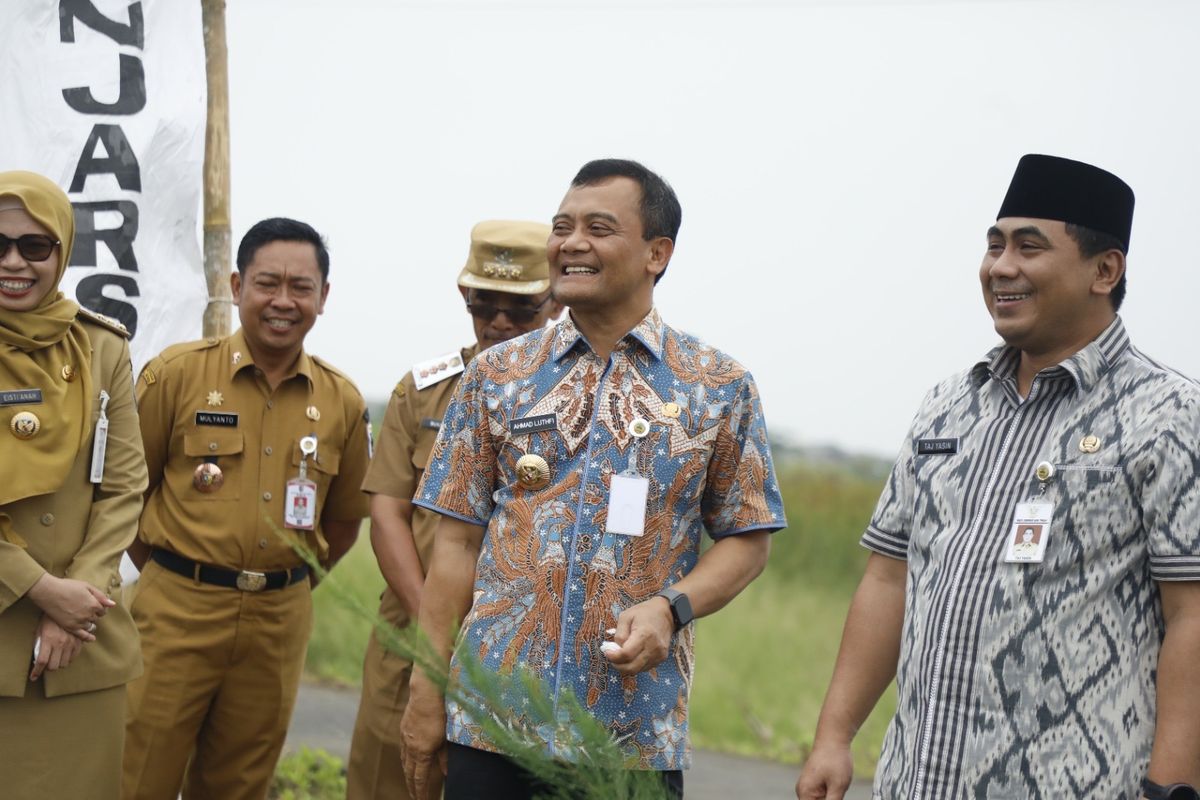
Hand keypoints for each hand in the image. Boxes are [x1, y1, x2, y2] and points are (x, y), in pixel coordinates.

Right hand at [25, 574, 111, 641]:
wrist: (50, 592)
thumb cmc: (68, 586)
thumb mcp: (87, 587)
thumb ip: (101, 596)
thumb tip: (113, 604)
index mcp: (94, 604)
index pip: (103, 611)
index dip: (99, 608)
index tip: (94, 606)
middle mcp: (88, 615)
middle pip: (96, 618)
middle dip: (93, 615)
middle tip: (85, 611)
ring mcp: (79, 622)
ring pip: (90, 626)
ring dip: (89, 623)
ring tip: (83, 619)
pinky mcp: (70, 627)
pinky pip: (82, 635)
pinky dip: (87, 637)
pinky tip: (91, 638)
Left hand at [30, 615, 84, 680]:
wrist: (66, 607)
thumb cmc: (49, 620)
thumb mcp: (40, 631)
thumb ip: (39, 645)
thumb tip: (38, 658)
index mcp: (49, 640)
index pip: (42, 662)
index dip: (36, 672)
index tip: (33, 677)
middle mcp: (61, 643)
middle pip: (54, 666)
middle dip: (48, 667)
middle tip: (46, 663)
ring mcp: (71, 643)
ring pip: (64, 663)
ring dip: (59, 663)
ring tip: (56, 658)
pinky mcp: (79, 641)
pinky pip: (74, 657)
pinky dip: (69, 658)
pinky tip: (65, 654)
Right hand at [400, 674, 447, 799]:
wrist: (426, 692)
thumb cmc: (441, 713)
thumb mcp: (447, 737)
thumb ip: (445, 757)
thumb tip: (445, 774)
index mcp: (422, 751)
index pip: (419, 778)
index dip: (420, 792)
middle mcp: (411, 747)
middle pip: (409, 773)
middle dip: (412, 787)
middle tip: (415, 798)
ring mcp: (405, 738)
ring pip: (404, 762)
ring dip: (407, 775)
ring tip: (410, 784)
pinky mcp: (404, 729)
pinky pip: (403, 750)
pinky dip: (405, 760)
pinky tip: (407, 761)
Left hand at [602, 596, 673, 674]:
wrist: (667, 613)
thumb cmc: (644, 612)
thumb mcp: (626, 616)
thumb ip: (619, 634)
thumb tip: (615, 650)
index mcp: (644, 634)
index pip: (627, 654)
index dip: (614, 657)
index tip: (607, 652)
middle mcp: (653, 647)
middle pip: (632, 668)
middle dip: (618, 665)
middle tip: (612, 656)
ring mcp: (659, 654)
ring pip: (637, 670)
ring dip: (626, 666)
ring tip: (622, 654)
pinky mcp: (662, 658)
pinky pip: (644, 668)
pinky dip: (635, 664)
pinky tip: (633, 654)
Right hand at [796, 741, 853, 798]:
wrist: (833, 738)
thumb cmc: (835, 760)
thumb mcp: (838, 787)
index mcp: (805, 793)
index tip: (834, 798)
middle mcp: (803, 791)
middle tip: (838, 793)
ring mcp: (808, 787)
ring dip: (832, 798)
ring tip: (838, 786)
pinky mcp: (815, 783)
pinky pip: (822, 797)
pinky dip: (831, 797)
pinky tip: (839, 787)